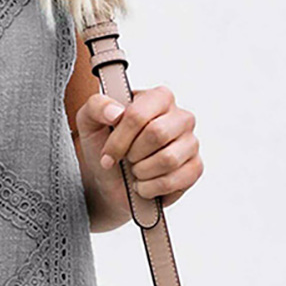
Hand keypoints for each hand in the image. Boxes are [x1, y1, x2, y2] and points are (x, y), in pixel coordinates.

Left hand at [74, 85, 203, 216]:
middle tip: (125, 159)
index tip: (108, 153)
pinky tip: (145, 184)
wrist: (111, 179)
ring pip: (168, 159)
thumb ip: (96, 106)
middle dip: (132, 154)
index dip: (120, 139)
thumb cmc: (104, 145)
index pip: (139, 114)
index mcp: (157, 98)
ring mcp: (191, 142)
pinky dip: (151, 188)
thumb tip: (115, 112)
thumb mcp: (89, 121)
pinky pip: (175, 180)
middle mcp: (180, 116)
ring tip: (135, 170)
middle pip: (157, 134)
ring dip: (142, 172)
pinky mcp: (195, 168)